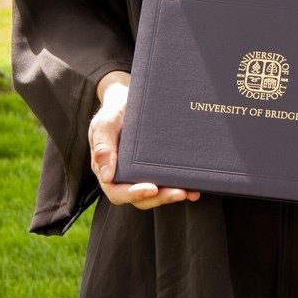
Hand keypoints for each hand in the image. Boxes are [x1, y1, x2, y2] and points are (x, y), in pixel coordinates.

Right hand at [89, 70, 199, 210]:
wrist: (128, 99)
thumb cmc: (113, 113)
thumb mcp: (104, 125)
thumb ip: (103, 147)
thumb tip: (106, 176)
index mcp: (108, 171)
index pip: (118, 192)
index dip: (134, 194)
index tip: (152, 188)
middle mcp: (125, 177)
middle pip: (141, 197)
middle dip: (160, 197)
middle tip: (179, 192)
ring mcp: (142, 174)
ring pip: (156, 194)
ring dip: (172, 195)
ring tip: (190, 191)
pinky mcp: (156, 167)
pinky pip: (167, 181)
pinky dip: (180, 185)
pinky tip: (194, 187)